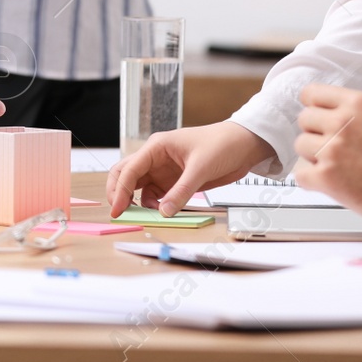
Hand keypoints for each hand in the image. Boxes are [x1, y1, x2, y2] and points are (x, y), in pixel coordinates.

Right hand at [106, 120, 273, 215]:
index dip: (120, 190)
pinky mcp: (173, 181)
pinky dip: (153, 205)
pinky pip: (155, 195)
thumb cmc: (222, 145)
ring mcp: (163, 170)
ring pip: (138, 187)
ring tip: (141, 216)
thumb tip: (164, 212)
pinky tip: (159, 212)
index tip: (118, 209)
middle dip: (119, 194)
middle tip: (120, 213)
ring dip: (136, 201)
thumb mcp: (201, 168)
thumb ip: (182, 191)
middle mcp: (155, 158)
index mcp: (156, 147)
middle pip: (126, 175)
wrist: (243, 145)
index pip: (129, 169)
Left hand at [292, 85, 361, 226]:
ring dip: (314, 155)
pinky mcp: (327, 178)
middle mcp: (341, 123)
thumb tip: (359, 100)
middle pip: (304, 120)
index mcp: (357, 103)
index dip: (313, 106)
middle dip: (317, 132)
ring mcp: (332, 150)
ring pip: (301, 145)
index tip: (317, 115)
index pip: (311, 94)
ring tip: (337, 164)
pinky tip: (329, 181)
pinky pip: (301, 175)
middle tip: (333, 145)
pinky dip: (312, 180)